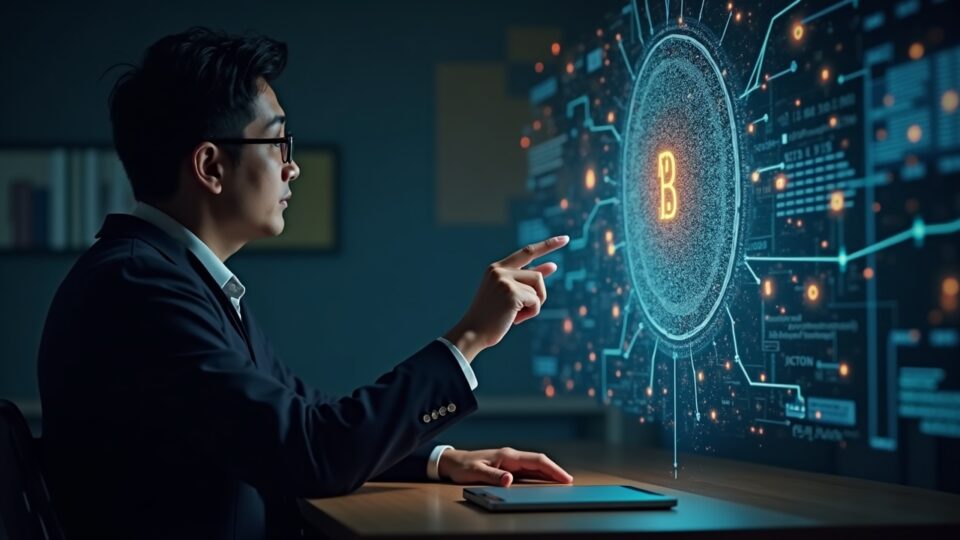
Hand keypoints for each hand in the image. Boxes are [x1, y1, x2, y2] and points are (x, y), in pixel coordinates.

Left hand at [437, 447, 573, 486]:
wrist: (453, 461)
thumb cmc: (463, 466)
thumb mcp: (476, 473)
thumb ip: (493, 476)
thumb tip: (509, 480)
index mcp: (507, 456)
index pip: (536, 460)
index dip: (552, 469)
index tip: (565, 478)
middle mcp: (511, 456)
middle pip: (539, 461)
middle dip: (555, 470)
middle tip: (569, 482)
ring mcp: (510, 460)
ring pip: (535, 465)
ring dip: (549, 473)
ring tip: (562, 482)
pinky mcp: (508, 466)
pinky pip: (528, 470)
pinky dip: (539, 475)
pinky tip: (545, 482)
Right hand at [444, 235, 568, 361]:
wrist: (473, 332)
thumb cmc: (491, 316)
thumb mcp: (510, 294)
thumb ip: (528, 279)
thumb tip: (553, 265)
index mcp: (496, 268)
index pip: (527, 252)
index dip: (548, 245)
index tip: (565, 239)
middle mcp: (500, 270)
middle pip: (536, 275)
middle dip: (541, 293)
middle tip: (538, 296)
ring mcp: (505, 280)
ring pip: (537, 288)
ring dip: (534, 304)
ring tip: (517, 316)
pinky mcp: (512, 293)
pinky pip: (536, 301)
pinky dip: (531, 312)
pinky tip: (516, 320)